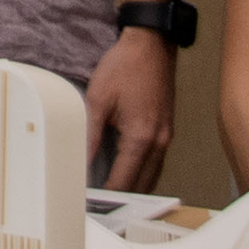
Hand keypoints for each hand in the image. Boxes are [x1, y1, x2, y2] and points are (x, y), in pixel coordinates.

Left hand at [84, 26, 175, 191]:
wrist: (151, 43)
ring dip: (133, 187)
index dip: (105, 196)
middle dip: (120, 197)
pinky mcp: (167, 130)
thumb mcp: (97, 100)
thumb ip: (90, 137)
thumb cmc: (125, 66)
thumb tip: (81, 163)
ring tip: (108, 193)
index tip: (90, 205)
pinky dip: (141, 172)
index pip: (122, 181)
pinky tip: (125, 171)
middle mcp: (158, 141)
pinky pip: (156, 162)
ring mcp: (166, 136)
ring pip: (151, 176)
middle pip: (141, 185)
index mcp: (140, 137)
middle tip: (98, 204)